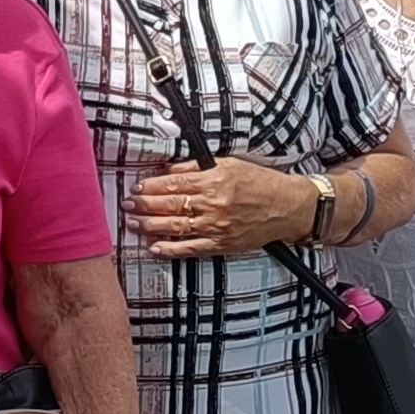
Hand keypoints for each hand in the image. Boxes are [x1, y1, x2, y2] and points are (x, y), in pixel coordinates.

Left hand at [136, 158, 313, 259]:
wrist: (287, 207)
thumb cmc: (261, 183)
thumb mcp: (230, 164)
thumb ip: (198, 168)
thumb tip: (170, 171)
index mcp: (214, 180)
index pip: (174, 184)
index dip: (152, 186)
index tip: (137, 186)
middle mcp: (213, 204)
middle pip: (170, 205)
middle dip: (144, 205)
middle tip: (127, 205)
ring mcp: (216, 227)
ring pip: (176, 226)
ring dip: (150, 226)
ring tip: (133, 223)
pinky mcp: (221, 244)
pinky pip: (191, 248)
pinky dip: (171, 249)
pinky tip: (154, 248)